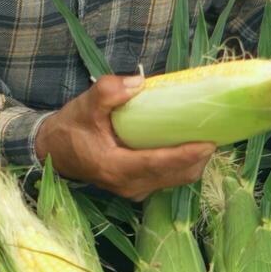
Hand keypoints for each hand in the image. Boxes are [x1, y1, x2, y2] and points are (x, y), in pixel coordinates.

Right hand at [34, 72, 215, 200]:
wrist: (53, 151)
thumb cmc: (70, 128)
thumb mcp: (85, 105)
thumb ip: (109, 91)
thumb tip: (138, 81)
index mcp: (116, 168)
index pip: (159, 164)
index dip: (186, 155)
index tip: (209, 142)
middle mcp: (129, 185)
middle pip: (176, 175)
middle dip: (199, 157)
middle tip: (217, 131)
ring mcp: (134, 189)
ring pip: (176, 180)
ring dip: (195, 162)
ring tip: (208, 136)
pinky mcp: (138, 187)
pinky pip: (168, 179)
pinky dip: (184, 165)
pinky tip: (191, 145)